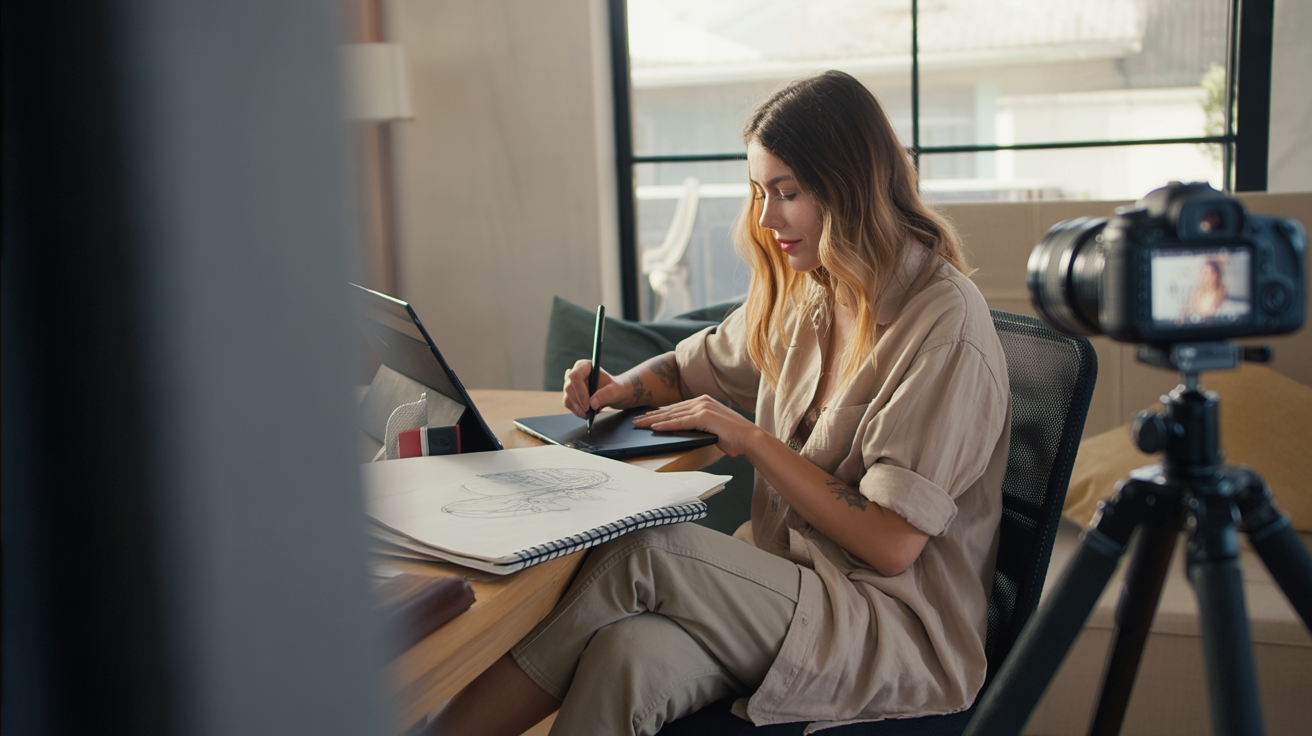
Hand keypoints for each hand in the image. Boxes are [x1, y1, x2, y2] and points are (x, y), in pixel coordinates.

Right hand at [562, 359, 623, 417]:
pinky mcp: (569, 394)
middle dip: (579, 403)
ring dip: (578, 409)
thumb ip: (606, 395)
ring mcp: (570, 384)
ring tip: (592, 413)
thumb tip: (592, 403)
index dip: (580, 391)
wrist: (612, 395)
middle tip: (590, 412)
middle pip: (569, 388)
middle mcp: (575, 373)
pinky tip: (588, 413)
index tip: (588, 405)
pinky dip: (577, 411)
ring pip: (567, 398)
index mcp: (585, 366)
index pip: (575, 376)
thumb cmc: (614, 389)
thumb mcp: (615, 391)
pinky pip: (568, 404)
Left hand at [632, 395, 765, 457]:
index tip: (645, 417)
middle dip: (651, 415)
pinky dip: (666, 425)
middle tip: (636, 421)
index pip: (676, 408)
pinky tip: (654, 428)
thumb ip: (697, 426)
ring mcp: (703, 407)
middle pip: (671, 409)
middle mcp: (702, 401)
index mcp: (703, 401)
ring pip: (672, 415)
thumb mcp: (711, 428)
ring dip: (653, 420)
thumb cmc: (733, 437)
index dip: (659, 413)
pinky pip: (680, 422)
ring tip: (639, 425)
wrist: (749, 439)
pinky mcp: (704, 417)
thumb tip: (682, 432)